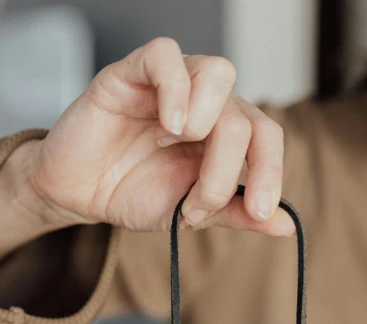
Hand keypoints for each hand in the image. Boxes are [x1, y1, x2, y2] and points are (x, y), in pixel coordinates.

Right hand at [27, 37, 293, 235]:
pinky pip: (166, 56)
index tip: (259, 210)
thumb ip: (236, 213)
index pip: (267, 136)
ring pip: (219, 73)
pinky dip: (175, 89)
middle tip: (194, 204)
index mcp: (224, 134)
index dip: (270, 172)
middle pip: (245, 117)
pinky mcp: (133, 72)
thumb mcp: (190, 214)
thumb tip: (286, 225)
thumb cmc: (132, 194)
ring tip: (175, 147)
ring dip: (206, 121)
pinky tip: (167, 124)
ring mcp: (171, 85)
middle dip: (225, 170)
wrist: (79, 194)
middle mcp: (206, 104)